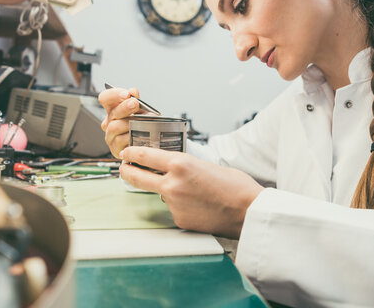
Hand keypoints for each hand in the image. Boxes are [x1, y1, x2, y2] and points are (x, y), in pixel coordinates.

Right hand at [98, 86, 141, 157]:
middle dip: (125, 107)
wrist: (147, 143)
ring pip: (114, 127)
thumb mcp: (141, 111)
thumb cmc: (141, 125)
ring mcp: (110, 136)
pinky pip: (120, 141)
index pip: (105, 98)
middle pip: (112, 113)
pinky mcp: (115, 149)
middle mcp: (109, 122)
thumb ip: (136, 100)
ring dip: (129, 123)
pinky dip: (131, 136)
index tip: (126, 94)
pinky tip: (139, 134)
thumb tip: (133, 91)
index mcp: (113, 109)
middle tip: (135, 103)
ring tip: (141, 121)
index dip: (114, 94)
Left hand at [119, 146, 263, 238]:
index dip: (131, 153)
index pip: (144, 155)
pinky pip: (173, 209)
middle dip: (127, 171)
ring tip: (192, 192)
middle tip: (125, 168)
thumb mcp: (207, 165)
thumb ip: (186, 166)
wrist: (248, 211)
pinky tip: (198, 204)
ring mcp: (173, 204)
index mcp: (181, 164)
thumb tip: (175, 170)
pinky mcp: (179, 220)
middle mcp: (172, 184)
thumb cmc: (236, 186)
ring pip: (159, 194)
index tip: (127, 153)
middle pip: (136, 177)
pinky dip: (181, 206)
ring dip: (166, 191)